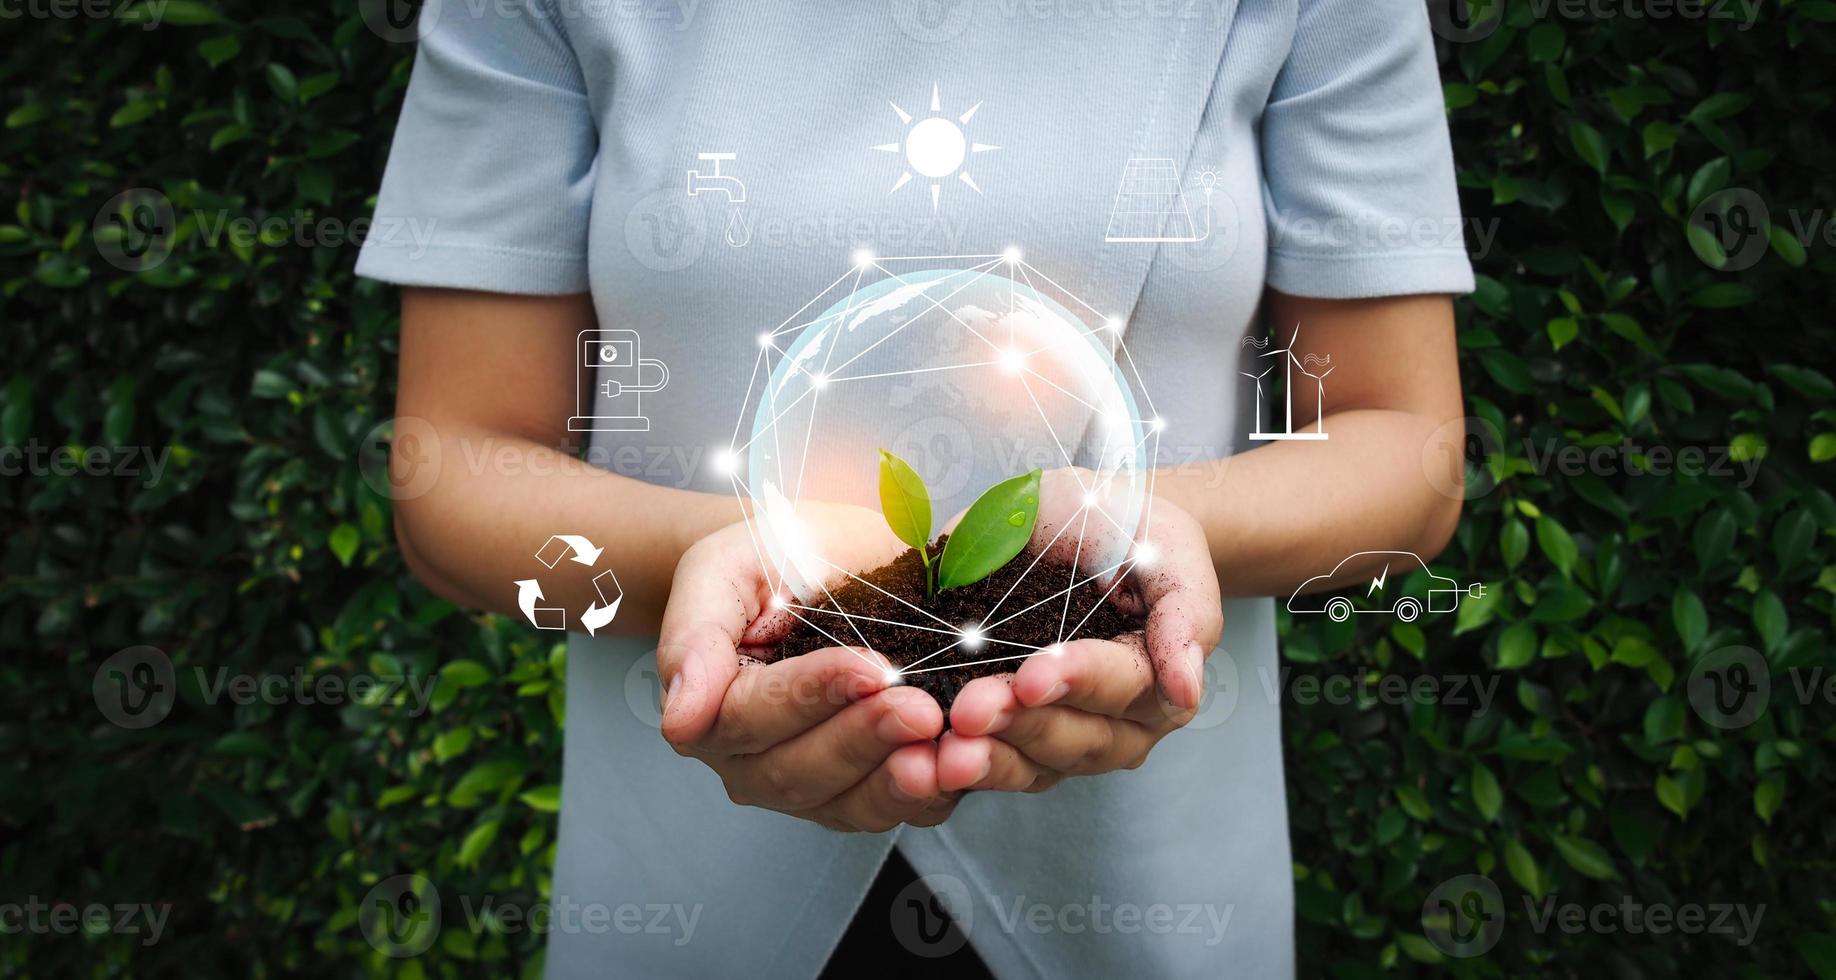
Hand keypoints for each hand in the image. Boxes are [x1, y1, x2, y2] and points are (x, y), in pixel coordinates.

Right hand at [657, 504, 957, 831]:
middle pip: (800, 770)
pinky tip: (963, 765)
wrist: (820, 561)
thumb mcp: (722, 569)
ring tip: (946, 752)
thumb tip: (680, 719)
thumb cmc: (767, 557)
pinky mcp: (864, 791)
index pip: (753, 716)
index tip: (867, 669)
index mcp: (709, 709)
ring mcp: (808, 785)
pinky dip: (933, 795)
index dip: (811, 696)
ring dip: (900, 782)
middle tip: (921, 708)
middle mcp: (750, 762)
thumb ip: (695, 636)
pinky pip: (896, 811)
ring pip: (849, 803)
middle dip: (864, 739)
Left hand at [935, 474, 1221, 792]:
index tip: (1034, 675)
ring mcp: (1057, 734)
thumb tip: (1186, 687)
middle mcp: (1112, 724)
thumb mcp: (1166, 547)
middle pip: (1073, 739)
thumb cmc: (1128, 528)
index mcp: (1155, 679)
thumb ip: (1184, 610)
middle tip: (971, 711)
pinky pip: (984, 761)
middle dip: (1021, 725)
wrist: (1077, 521)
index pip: (1121, 686)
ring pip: (1029, 765)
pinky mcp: (1005, 733)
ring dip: (985, 760)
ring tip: (943, 752)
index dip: (1077, 682)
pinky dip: (950, 764)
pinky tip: (917, 761)